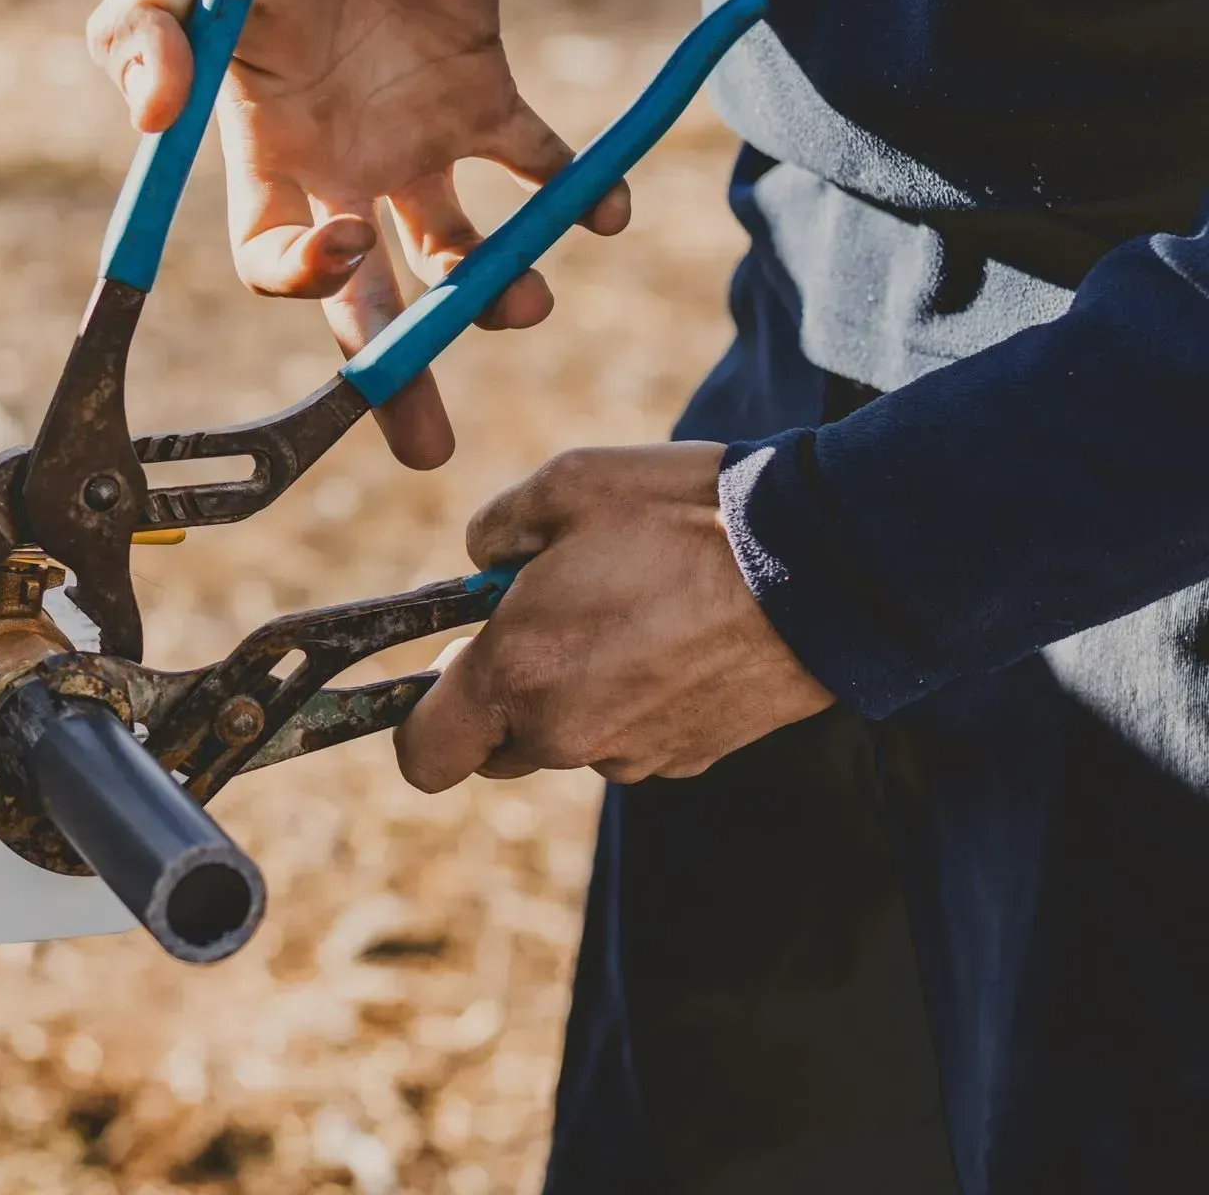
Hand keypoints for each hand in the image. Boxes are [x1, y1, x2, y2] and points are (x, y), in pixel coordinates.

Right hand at [88, 0, 630, 469]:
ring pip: (458, 251)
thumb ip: (144, 36)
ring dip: (494, 292)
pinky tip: (602, 211)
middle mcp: (342, 166)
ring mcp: (416, 136)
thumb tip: (151, 116)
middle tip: (426, 447)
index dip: (307, 278)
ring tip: (522, 305)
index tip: (348, 241)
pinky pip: (540, 167)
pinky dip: (579, 195)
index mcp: (268, 154)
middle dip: (394, 374)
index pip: (275, 260)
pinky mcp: (484, 92)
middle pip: (367, 299)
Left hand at [395, 444, 834, 789]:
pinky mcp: (689, 759)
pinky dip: (637, 697)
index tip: (450, 665)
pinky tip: (678, 634)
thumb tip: (480, 565)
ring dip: (575, 691)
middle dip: (503, 694)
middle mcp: (565, 734)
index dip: (421, 717)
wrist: (823, 564)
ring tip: (630, 609)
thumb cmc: (683, 515)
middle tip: (546, 614)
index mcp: (516, 676)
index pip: (423, 755)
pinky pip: (633, 736)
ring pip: (569, 738)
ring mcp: (632, 755)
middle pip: (496, 747)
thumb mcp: (566, 486)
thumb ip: (493, 533)